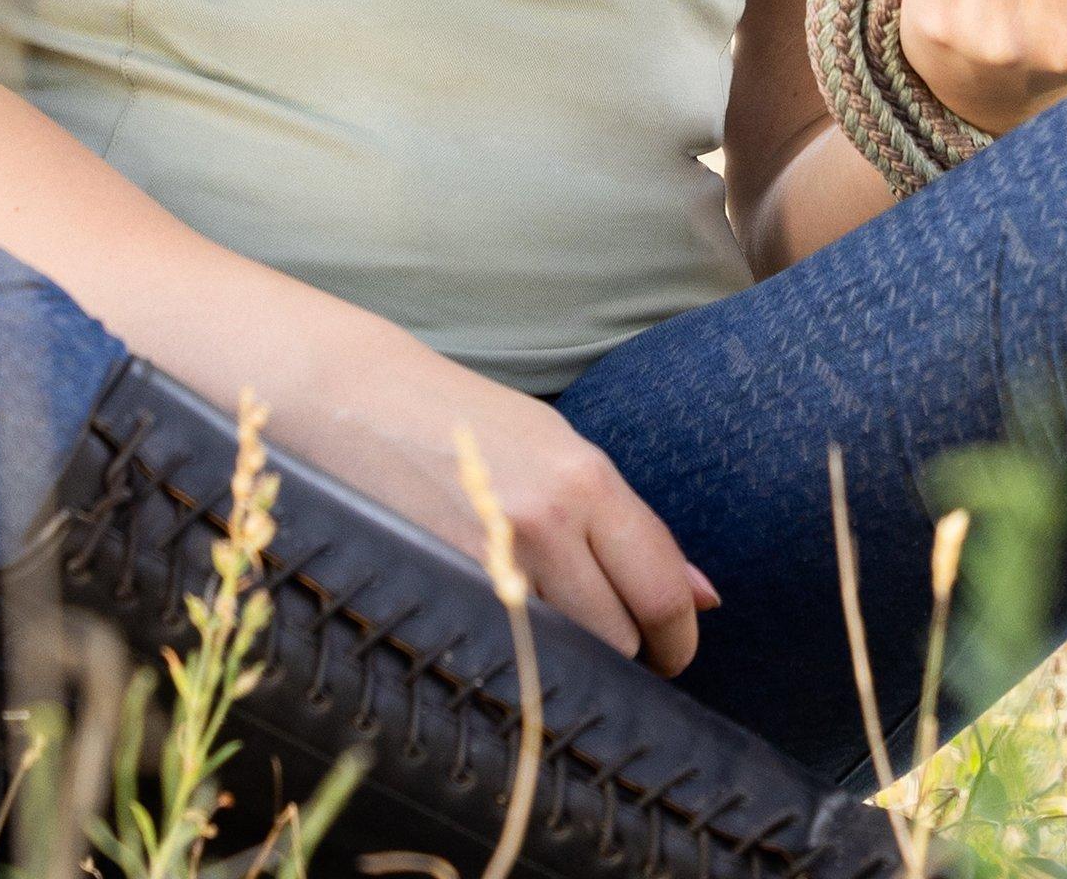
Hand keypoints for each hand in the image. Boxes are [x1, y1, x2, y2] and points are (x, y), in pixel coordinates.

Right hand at [305, 343, 715, 671]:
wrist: (361, 402)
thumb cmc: (473, 426)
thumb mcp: (561, 453)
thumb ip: (631, 526)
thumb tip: (705, 595)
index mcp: (585, 480)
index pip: (661, 589)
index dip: (679, 638)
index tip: (675, 654)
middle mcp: (546, 523)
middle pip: (620, 637)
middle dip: (631, 656)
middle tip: (621, 654)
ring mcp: (490, 562)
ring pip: (568, 659)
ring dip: (578, 664)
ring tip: (566, 645)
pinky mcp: (442, 592)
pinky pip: (507, 655)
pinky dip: (521, 661)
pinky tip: (512, 642)